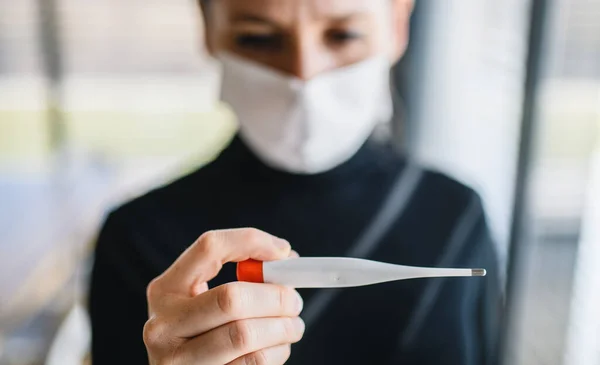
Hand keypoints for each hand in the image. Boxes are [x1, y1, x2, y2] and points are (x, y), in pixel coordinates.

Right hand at [143, 228, 304, 364]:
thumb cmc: (201, 334)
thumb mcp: (204, 299)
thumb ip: (239, 276)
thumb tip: (286, 258)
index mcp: (165, 290)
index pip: (210, 248)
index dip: (252, 243)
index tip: (284, 252)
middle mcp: (163, 326)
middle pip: (231, 298)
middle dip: (275, 297)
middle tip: (294, 301)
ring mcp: (178, 361)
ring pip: (245, 335)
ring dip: (283, 328)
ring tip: (291, 326)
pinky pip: (253, 363)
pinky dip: (276, 353)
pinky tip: (275, 348)